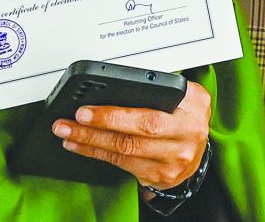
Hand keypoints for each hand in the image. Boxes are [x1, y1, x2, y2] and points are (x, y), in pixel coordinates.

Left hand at [53, 80, 211, 191]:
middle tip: (75, 118)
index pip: (153, 106)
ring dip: (91, 140)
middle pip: (139, 130)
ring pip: (126, 149)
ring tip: (68, 131)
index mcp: (194, 104)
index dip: (117, 112)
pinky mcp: (161, 175)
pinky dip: (97, 153)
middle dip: (101, 124)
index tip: (89, 107)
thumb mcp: (183, 95)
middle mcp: (188, 132)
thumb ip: (157, 89)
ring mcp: (175, 157)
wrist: (196, 152)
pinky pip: (122, 164)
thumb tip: (111, 89)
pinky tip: (81, 145)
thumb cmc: (184, 117)